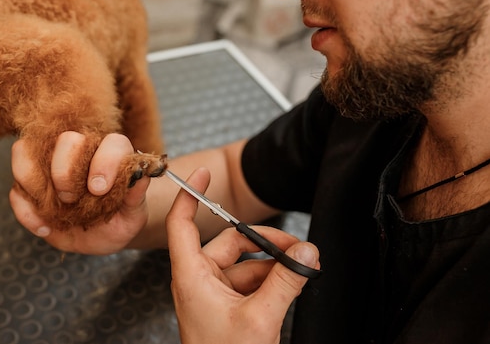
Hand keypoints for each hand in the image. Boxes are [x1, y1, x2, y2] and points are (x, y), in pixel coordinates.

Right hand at [9, 132, 149, 253]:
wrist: (103, 233)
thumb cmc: (121, 217)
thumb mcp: (133, 213)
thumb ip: (136, 195)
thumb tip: (140, 175)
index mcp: (111, 153)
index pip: (111, 143)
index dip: (104, 162)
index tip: (99, 189)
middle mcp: (79, 152)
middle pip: (65, 140)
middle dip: (64, 170)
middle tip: (71, 199)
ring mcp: (49, 166)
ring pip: (24, 151)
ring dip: (33, 181)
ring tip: (50, 210)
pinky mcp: (31, 187)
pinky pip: (16, 190)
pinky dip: (25, 210)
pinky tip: (44, 228)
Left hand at [166, 168, 319, 343]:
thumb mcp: (260, 317)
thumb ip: (285, 282)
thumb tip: (307, 253)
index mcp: (191, 277)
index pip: (182, 224)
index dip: (191, 195)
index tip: (204, 172)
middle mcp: (199, 280)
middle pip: (229, 243)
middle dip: (264, 243)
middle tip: (296, 248)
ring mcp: (214, 294)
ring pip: (245, 263)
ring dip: (272, 264)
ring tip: (300, 269)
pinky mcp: (228, 307)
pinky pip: (250, 281)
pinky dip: (271, 280)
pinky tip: (291, 284)